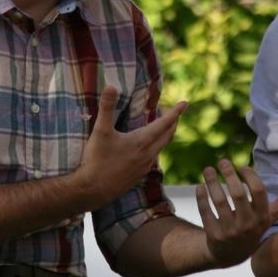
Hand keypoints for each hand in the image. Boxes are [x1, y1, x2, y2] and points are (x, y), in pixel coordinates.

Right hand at [77, 86, 187, 206]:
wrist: (92, 190)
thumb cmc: (96, 160)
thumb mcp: (100, 131)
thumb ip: (106, 108)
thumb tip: (111, 86)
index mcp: (142, 141)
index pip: (164, 123)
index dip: (175, 112)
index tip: (185, 102)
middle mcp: (147, 155)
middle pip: (167, 136)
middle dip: (172, 123)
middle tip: (175, 113)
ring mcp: (144, 167)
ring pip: (160, 148)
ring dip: (164, 136)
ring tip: (161, 127)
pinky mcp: (137, 176)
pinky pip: (152, 159)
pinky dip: (155, 149)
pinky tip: (146, 150)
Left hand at [196, 160, 277, 266]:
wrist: (231, 254)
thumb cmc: (254, 226)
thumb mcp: (271, 216)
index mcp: (263, 218)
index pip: (258, 191)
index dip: (250, 176)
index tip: (242, 167)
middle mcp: (248, 225)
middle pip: (238, 194)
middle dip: (229, 174)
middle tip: (223, 161)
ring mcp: (230, 232)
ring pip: (219, 201)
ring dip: (212, 182)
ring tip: (208, 169)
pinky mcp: (214, 235)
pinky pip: (206, 212)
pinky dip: (201, 197)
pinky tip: (200, 186)